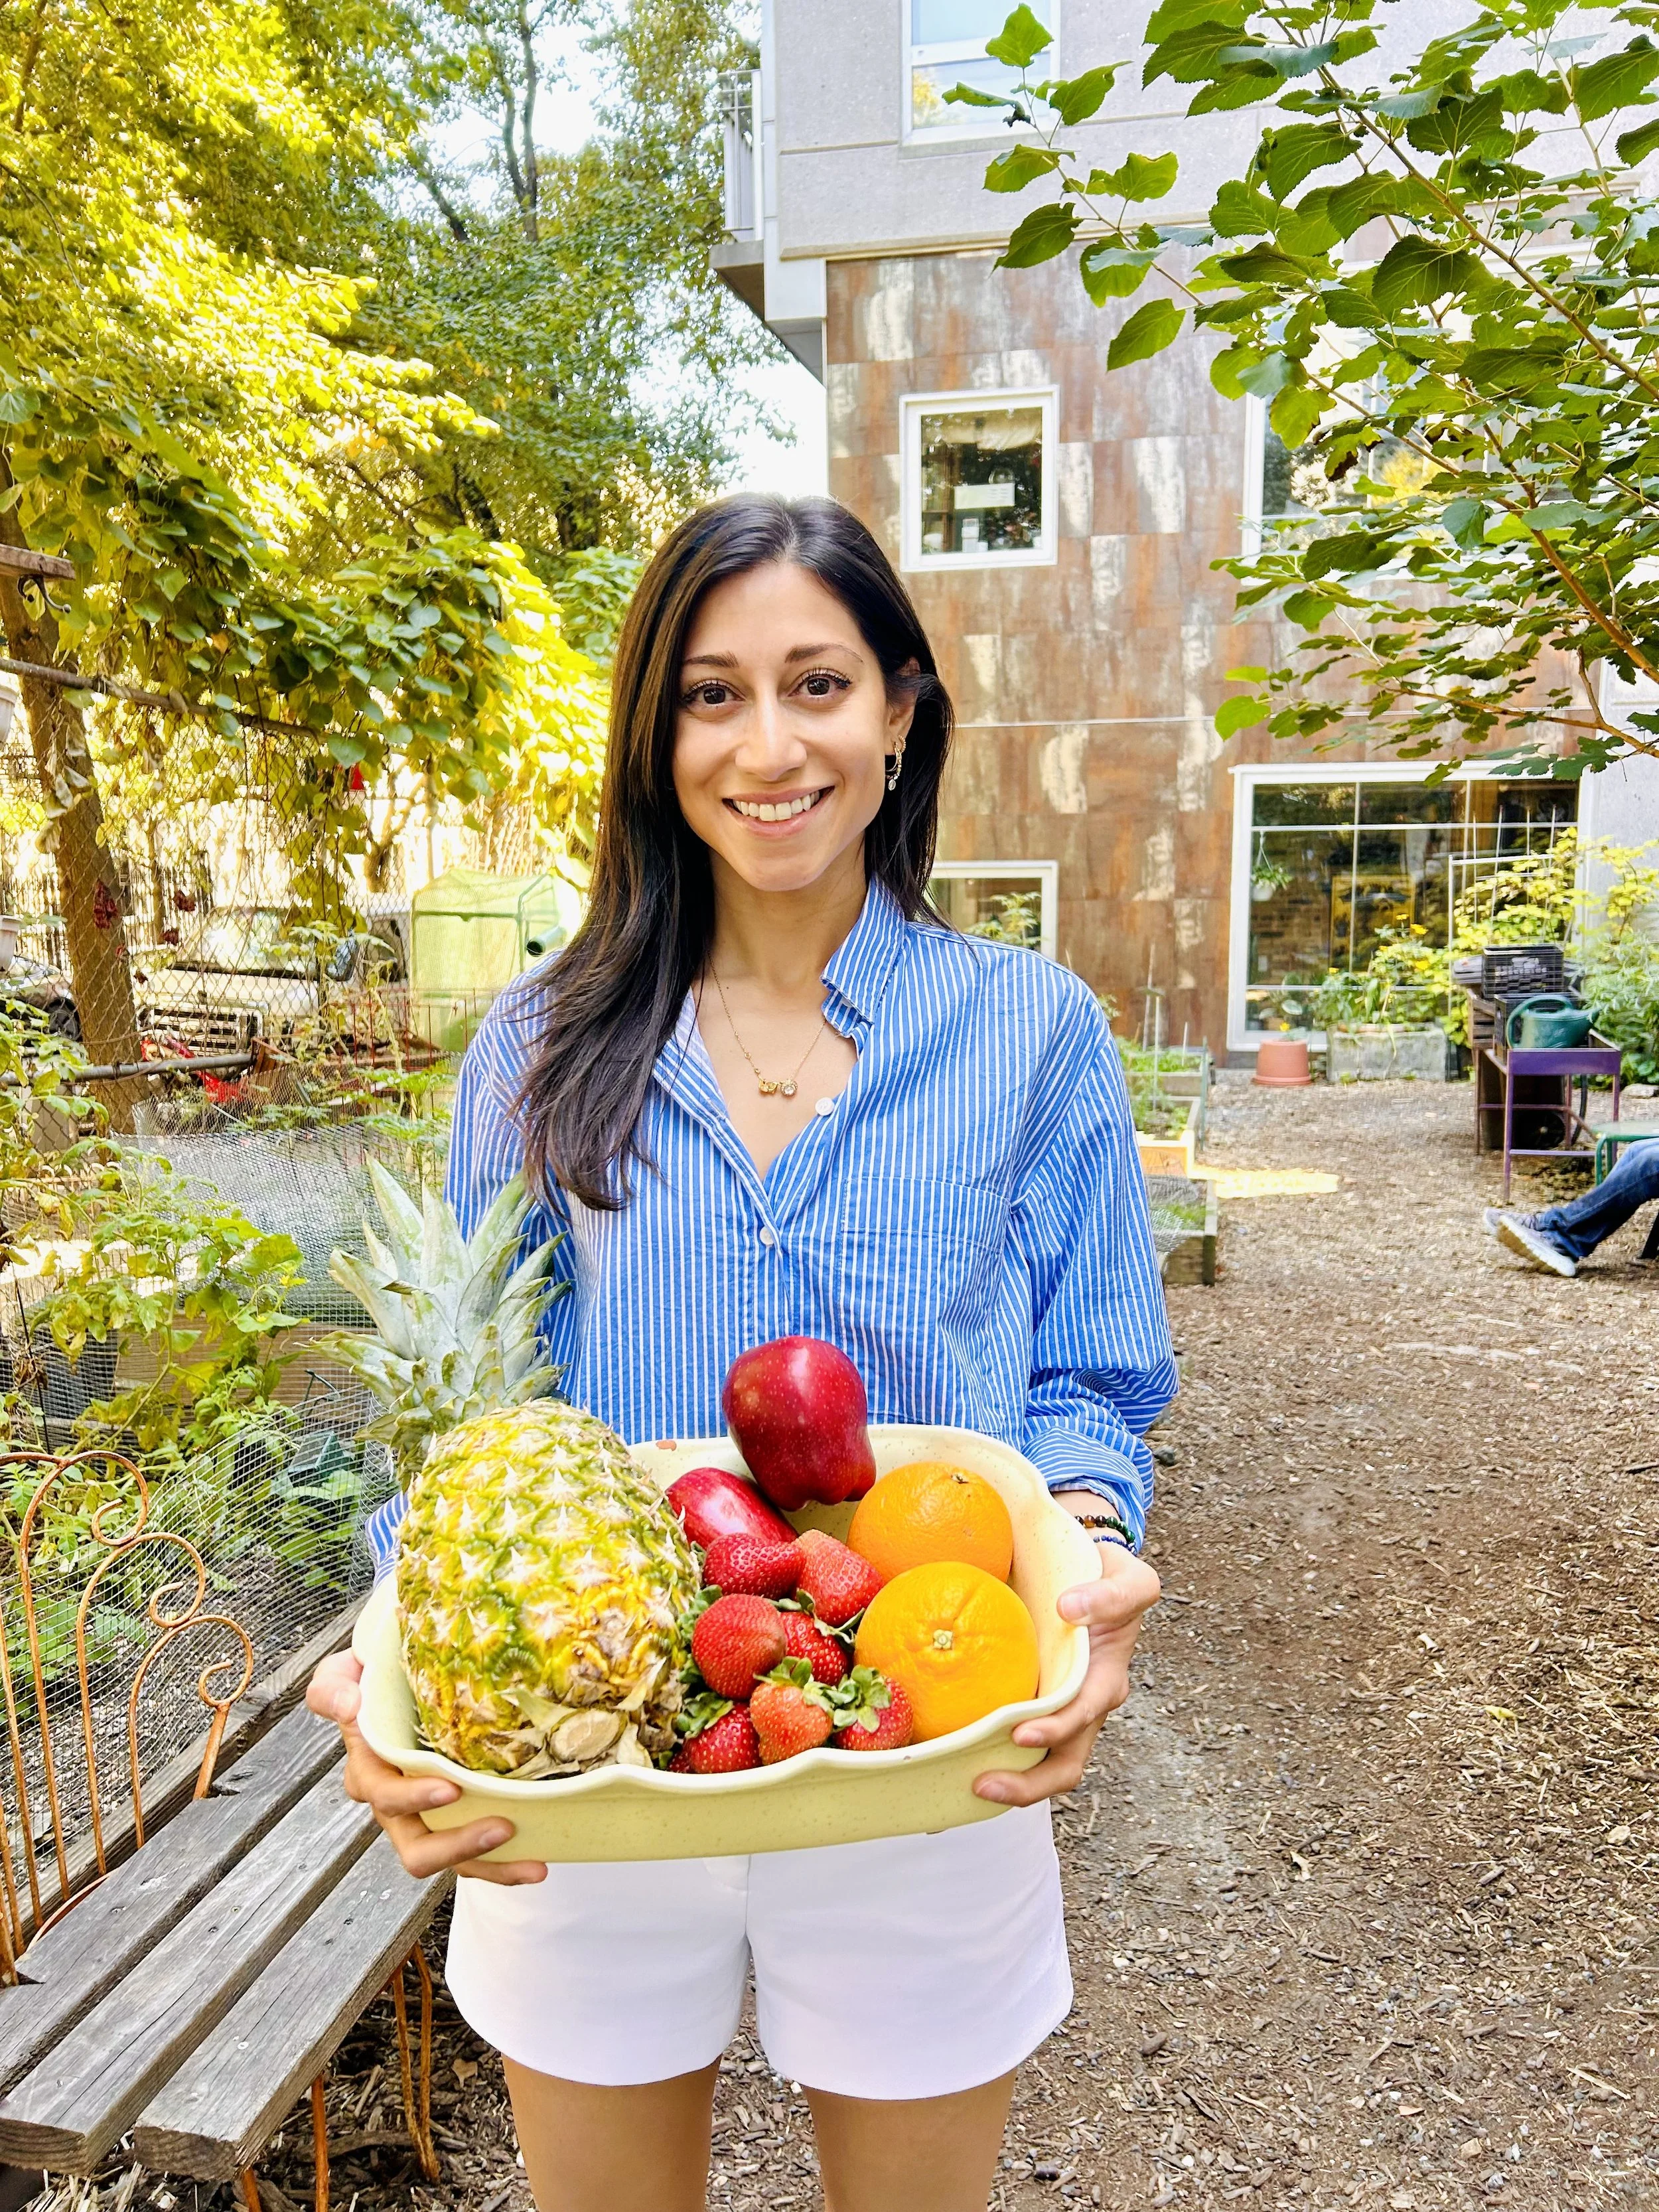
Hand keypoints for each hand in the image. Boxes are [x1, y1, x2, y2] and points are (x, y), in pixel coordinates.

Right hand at [306, 1647, 546, 1885]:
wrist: (404, 1683)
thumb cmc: (376, 1680)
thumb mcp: (344, 1672)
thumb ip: (333, 1686)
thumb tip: (350, 1705)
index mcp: (369, 1770)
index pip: (384, 1794)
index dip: (413, 1798)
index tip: (451, 1789)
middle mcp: (396, 1804)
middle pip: (417, 1846)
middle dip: (458, 1845)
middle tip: (500, 1827)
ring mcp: (427, 1818)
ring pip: (451, 1860)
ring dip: (490, 1864)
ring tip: (530, 1861)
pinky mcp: (457, 1821)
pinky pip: (476, 1855)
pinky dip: (505, 1865)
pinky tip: (536, 1863)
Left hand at [972, 1517, 1159, 1807]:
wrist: (1093, 1576)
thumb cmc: (1110, 1578)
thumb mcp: (1128, 1577)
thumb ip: (1109, 1594)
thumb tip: (1069, 1608)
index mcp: (1107, 1680)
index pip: (1083, 1716)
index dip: (1054, 1730)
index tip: (1020, 1733)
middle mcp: (1086, 1706)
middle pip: (1065, 1765)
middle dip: (1028, 1784)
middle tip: (983, 1784)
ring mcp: (1061, 1712)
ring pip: (1043, 1766)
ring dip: (1011, 1783)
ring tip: (969, 1785)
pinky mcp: (1037, 1706)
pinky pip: (1020, 1744)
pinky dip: (996, 1757)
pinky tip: (960, 1759)